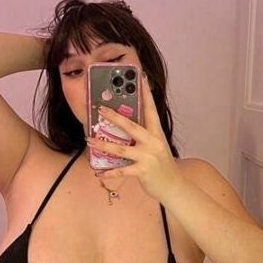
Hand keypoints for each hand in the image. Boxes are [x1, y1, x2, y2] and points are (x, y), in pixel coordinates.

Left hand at [85, 74, 182, 200]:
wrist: (173, 185)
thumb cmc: (161, 165)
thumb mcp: (156, 145)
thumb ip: (144, 135)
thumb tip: (125, 125)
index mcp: (157, 133)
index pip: (150, 109)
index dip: (145, 93)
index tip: (140, 77)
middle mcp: (153, 142)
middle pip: (131, 126)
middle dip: (114, 116)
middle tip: (100, 109)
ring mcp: (148, 156)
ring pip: (121, 149)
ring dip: (103, 145)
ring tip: (89, 140)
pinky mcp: (143, 171)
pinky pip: (122, 171)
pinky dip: (109, 172)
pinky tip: (99, 172)